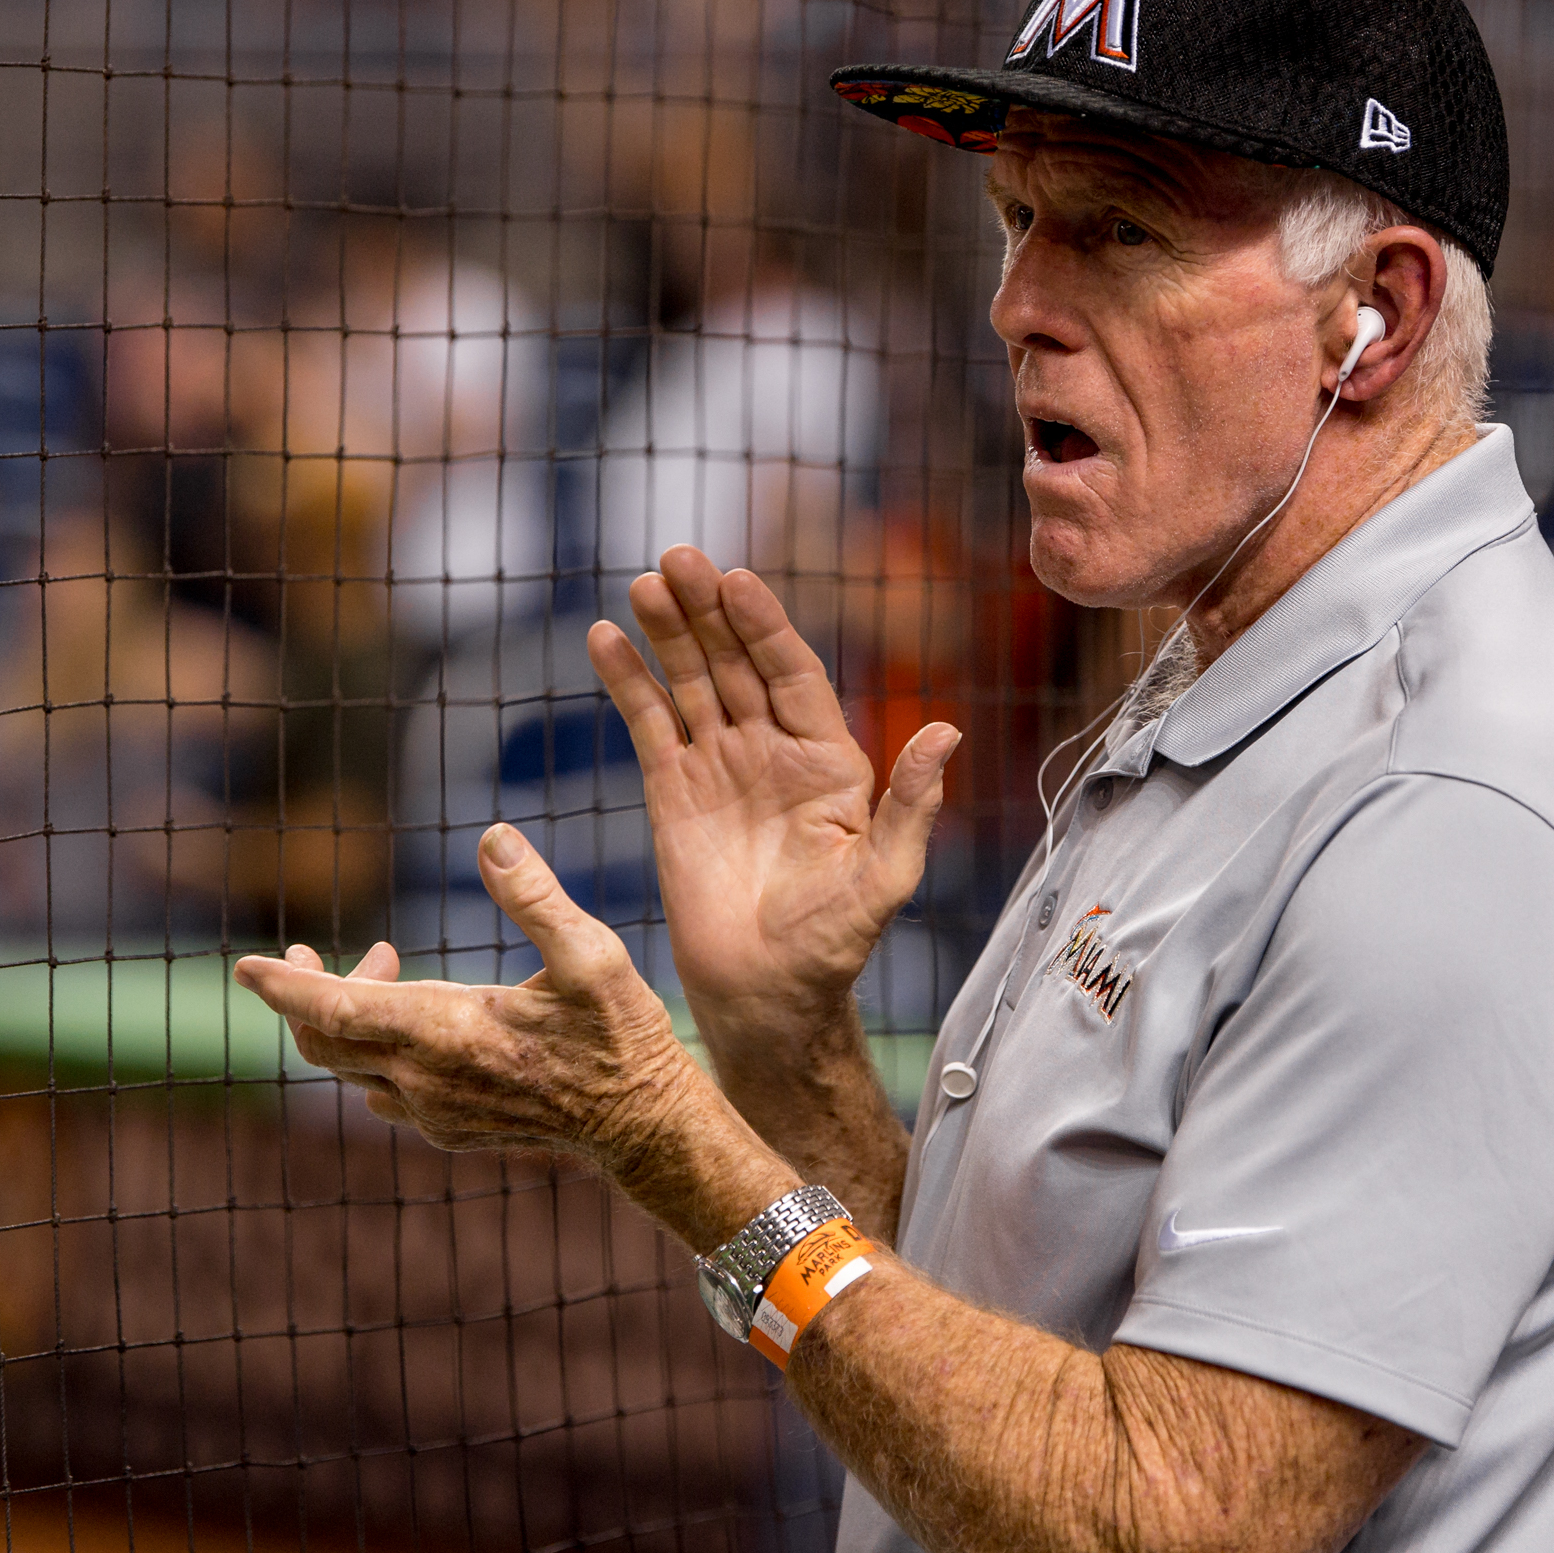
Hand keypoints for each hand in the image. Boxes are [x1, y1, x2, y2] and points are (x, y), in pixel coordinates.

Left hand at [231, 823, 785, 1245]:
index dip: (284, 988)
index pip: (334, 1013)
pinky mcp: (449, 1128)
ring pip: (350, 1068)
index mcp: (447, 1036)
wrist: (644, 1128)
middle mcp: (427, 1082)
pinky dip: (373, 1047)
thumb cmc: (623, 1038)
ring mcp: (434, 1113)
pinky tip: (413, 1018)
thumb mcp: (593, 955)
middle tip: (319, 951)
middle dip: (307, 995)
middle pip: (325, 1044)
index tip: (247, 965)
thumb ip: (535, 896)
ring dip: (346, 1018)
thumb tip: (490, 836)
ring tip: (386, 964)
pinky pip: (381, 1091)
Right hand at [588, 547, 960, 1014]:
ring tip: (641, 584)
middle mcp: (774, 749)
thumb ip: (912, 805)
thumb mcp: (884, 877)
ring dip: (667, 631)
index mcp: (829, 759)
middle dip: (709, 610)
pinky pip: (649, 724)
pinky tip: (606, 639)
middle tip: (677, 558)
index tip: (735, 581)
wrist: (765, 994)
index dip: (764, 626)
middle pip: (737, 661)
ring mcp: (721, 764)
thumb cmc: (833, 944)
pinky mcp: (673, 791)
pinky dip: (627, 681)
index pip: (794, 673)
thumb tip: (948, 730)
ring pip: (692, 681)